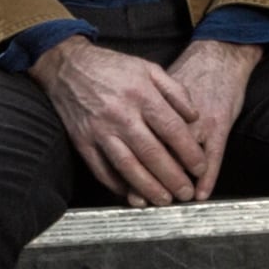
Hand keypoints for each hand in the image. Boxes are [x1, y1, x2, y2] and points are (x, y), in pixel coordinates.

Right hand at [39, 35, 260, 204]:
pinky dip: (117, 185)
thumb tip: (194, 117)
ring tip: (163, 200)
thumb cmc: (113, 68)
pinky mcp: (82, 142)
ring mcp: (100, 131)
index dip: (189, 151)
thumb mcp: (149, 68)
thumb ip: (175, 91)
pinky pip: (101, 169)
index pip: (171, 129)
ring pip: (127, 166)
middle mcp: (121, 115)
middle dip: (172, 177)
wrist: (68, 67)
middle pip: (152, 153)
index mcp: (141, 95)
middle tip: (186, 193)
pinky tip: (132, 195)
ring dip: (148, 187)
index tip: (200, 167)